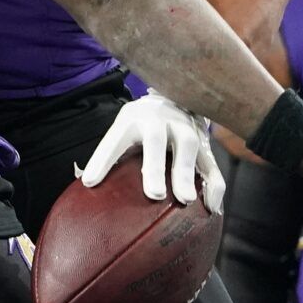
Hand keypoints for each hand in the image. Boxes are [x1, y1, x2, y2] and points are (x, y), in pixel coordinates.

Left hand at [78, 94, 225, 212]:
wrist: (176, 95)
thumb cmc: (142, 124)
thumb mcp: (123, 130)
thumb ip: (109, 155)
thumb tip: (88, 185)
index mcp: (132, 119)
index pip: (114, 139)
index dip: (102, 160)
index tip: (90, 182)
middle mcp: (160, 119)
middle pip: (156, 140)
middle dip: (155, 167)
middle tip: (155, 194)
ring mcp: (185, 127)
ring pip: (188, 147)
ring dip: (187, 173)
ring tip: (186, 200)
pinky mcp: (205, 141)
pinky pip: (212, 163)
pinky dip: (214, 185)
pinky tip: (211, 208)